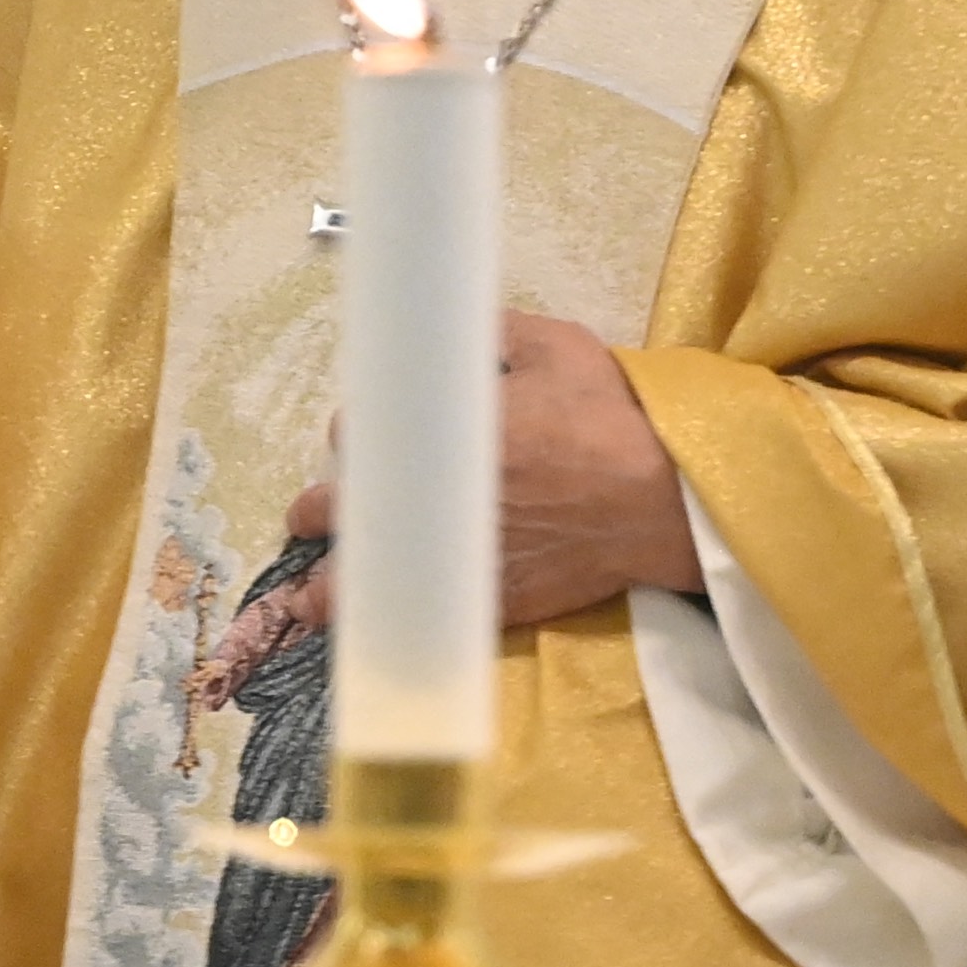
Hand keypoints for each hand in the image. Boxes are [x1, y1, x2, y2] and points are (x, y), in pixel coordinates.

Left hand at [284, 311, 701, 626]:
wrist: (662, 498)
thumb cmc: (610, 416)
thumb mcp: (555, 349)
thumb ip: (498, 335)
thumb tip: (463, 332)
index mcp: (436, 431)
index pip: (359, 432)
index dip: (353, 436)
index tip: (355, 440)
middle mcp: (432, 498)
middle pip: (350, 508)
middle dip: (322, 510)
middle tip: (310, 514)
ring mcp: (456, 555)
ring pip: (373, 576)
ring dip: (331, 584)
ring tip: (304, 595)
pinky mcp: (487, 601)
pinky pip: (420, 618)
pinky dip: (389, 624)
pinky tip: (366, 634)